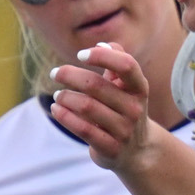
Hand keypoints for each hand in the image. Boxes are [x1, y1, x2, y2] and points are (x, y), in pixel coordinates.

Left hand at [49, 43, 156, 173]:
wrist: (138, 151)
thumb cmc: (125, 109)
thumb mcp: (126, 86)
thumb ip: (117, 61)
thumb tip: (101, 43)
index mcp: (139, 88)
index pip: (126, 65)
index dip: (102, 55)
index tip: (80, 55)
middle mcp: (134, 108)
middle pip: (96, 85)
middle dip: (70, 76)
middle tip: (55, 73)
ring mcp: (123, 130)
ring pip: (86, 107)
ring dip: (65, 97)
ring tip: (57, 95)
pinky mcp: (110, 148)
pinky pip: (82, 129)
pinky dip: (64, 116)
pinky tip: (55, 109)